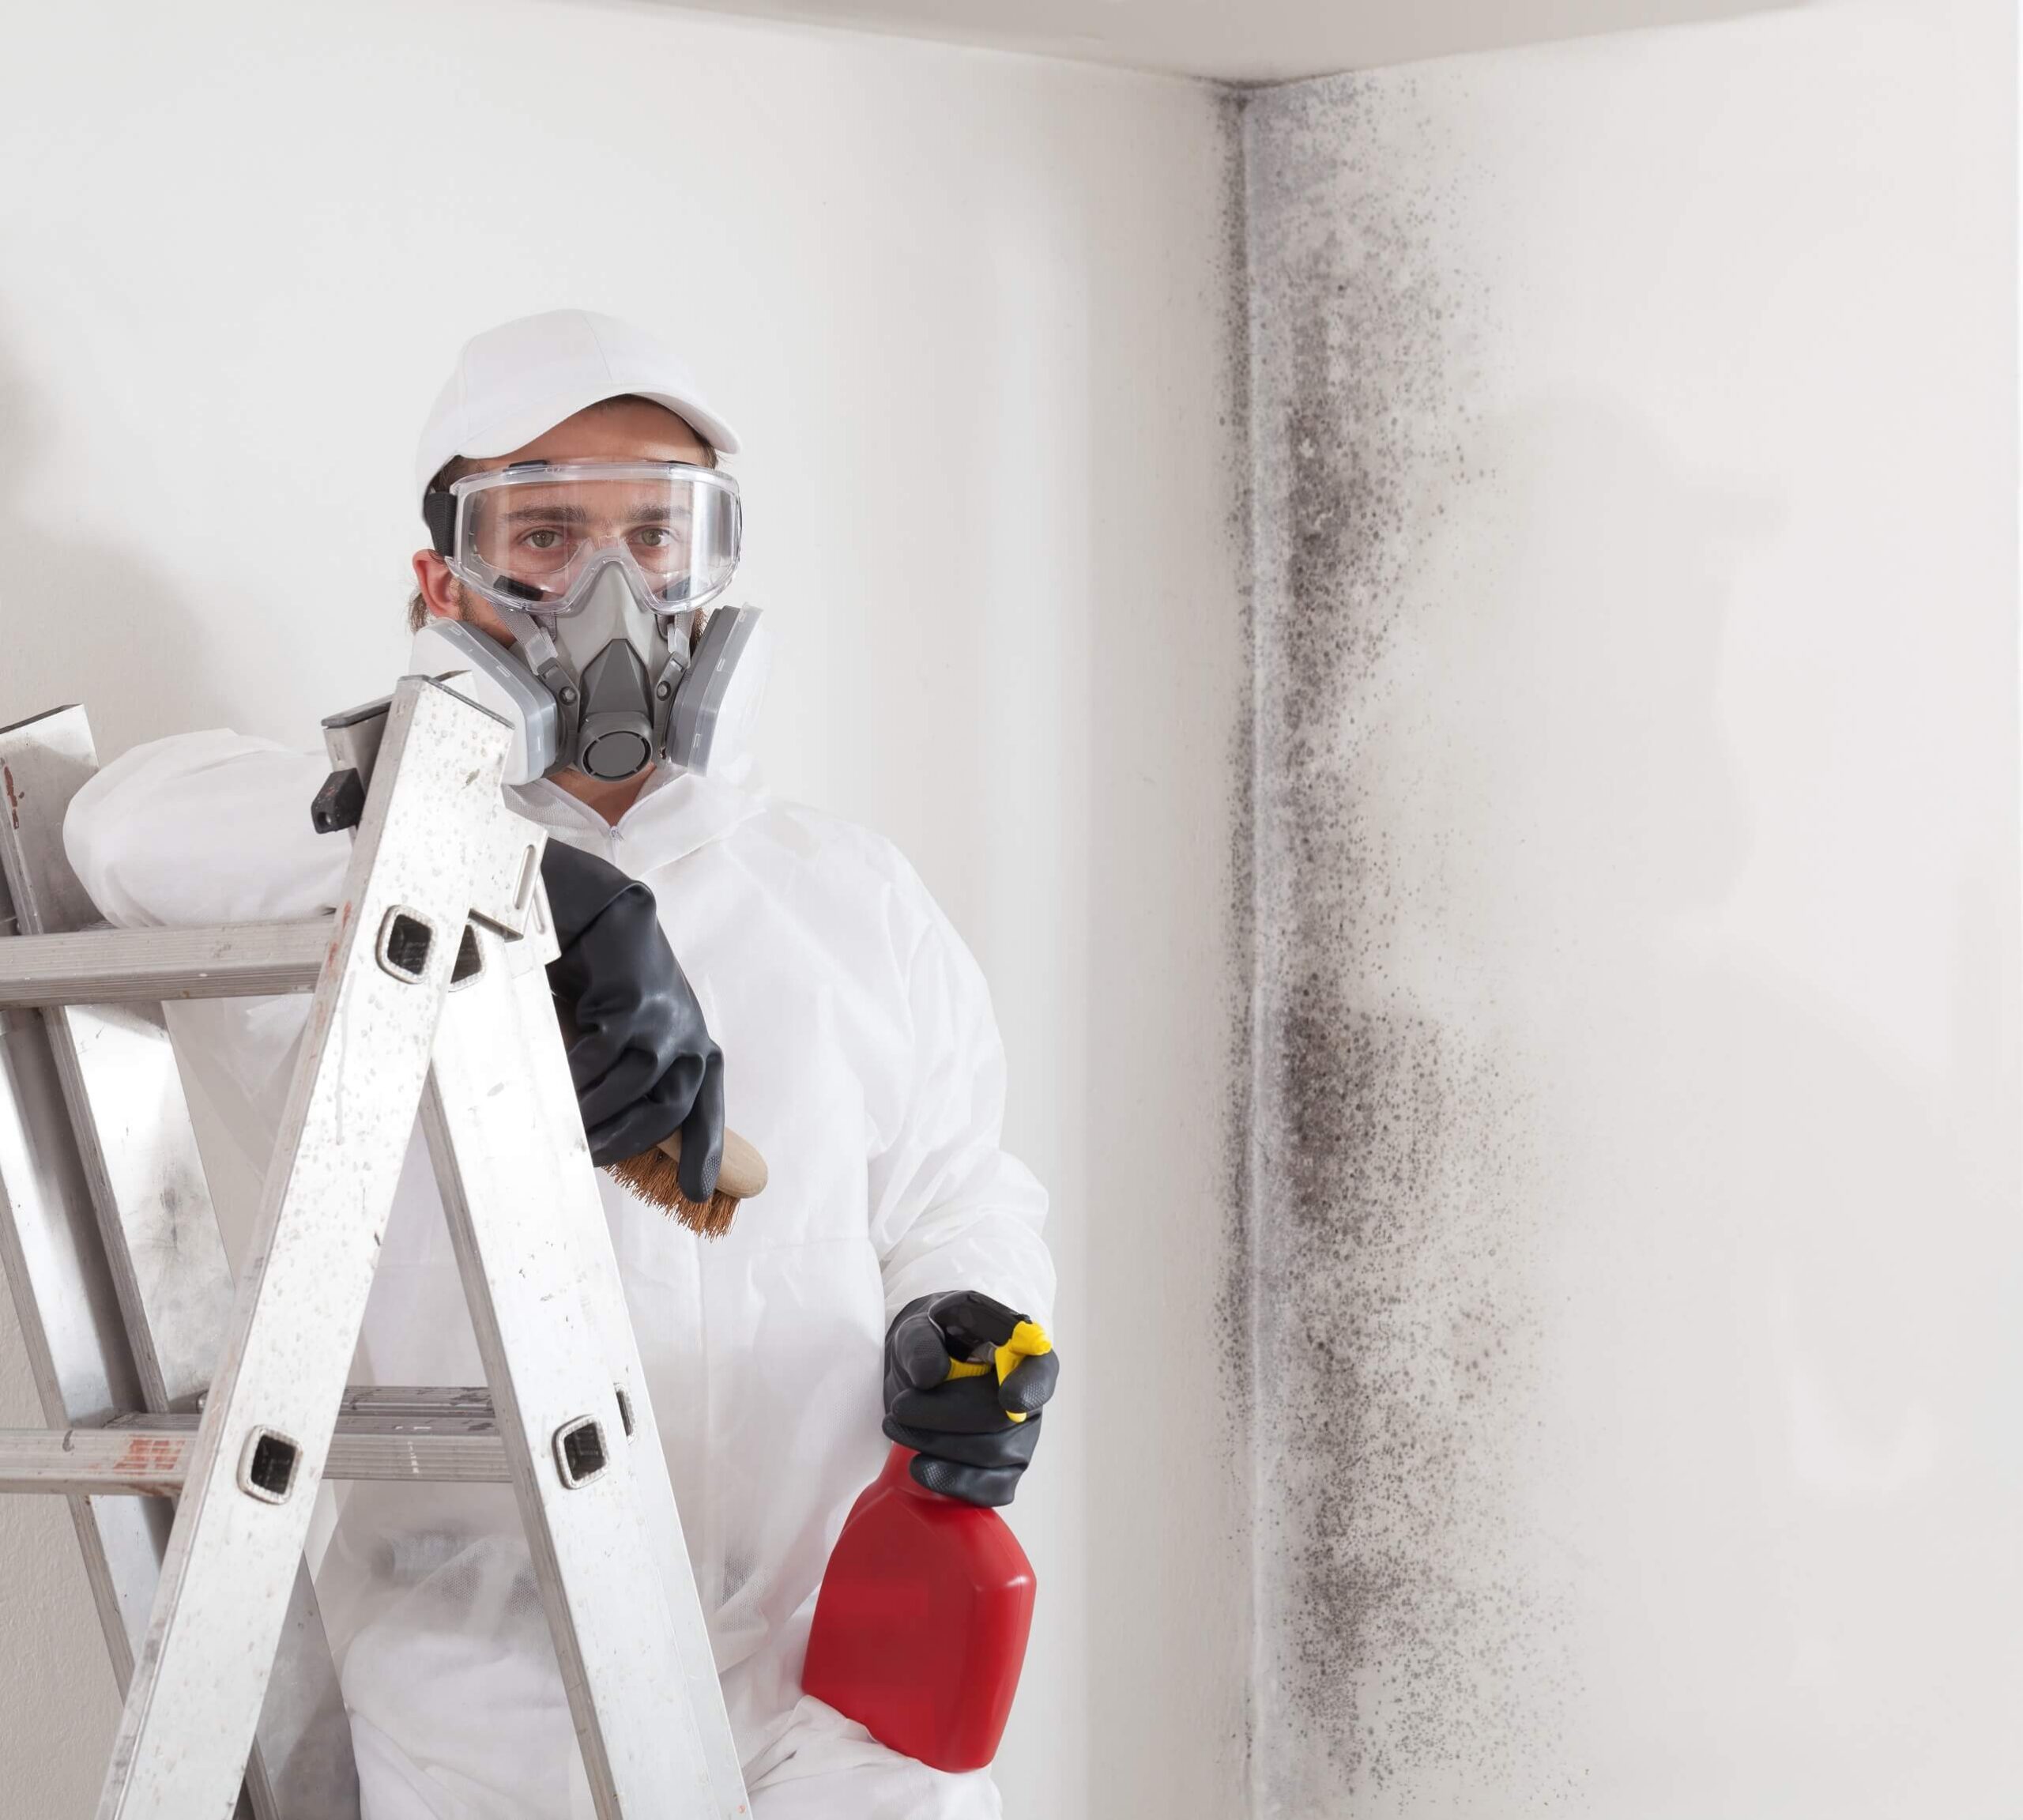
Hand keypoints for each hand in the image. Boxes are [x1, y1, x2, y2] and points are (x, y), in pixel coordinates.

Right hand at [540, 840, 724, 1200]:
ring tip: (561, 1129)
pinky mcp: (635, 1006)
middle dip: (625, 1142)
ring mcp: (666, 1021)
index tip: (698, 1194)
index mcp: (695, 1049)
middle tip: (586, 1159)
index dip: (703, 1152)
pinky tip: (554, 1089)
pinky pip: (600, 1061)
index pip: (705, 1110)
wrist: (599, 916)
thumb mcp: (628, 1037)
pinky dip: (574, 1082)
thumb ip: (630, 1079)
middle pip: (667, 1110)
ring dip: (591, 1115)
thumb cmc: (607, 984)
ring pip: (630, 1089)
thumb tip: (606, 1135)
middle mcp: (689, 1038)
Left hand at [881, 1290, 1060, 1507]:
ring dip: (938, 1445)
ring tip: (896, 1427)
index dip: (1030, 1389)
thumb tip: (930, 1377)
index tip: (1008, 1400)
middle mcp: (1030, 1400)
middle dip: (945, 1417)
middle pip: (1002, 1420)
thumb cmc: (934, 1341)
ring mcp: (1021, 1439)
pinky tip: (920, 1467)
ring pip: (992, 1456)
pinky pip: (991, 1489)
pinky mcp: (1004, 1472)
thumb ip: (922, 1341)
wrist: (925, 1370)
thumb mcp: (922, 1325)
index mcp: (1022, 1352)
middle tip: (897, 1409)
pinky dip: (953, 1481)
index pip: (1042, 1372)